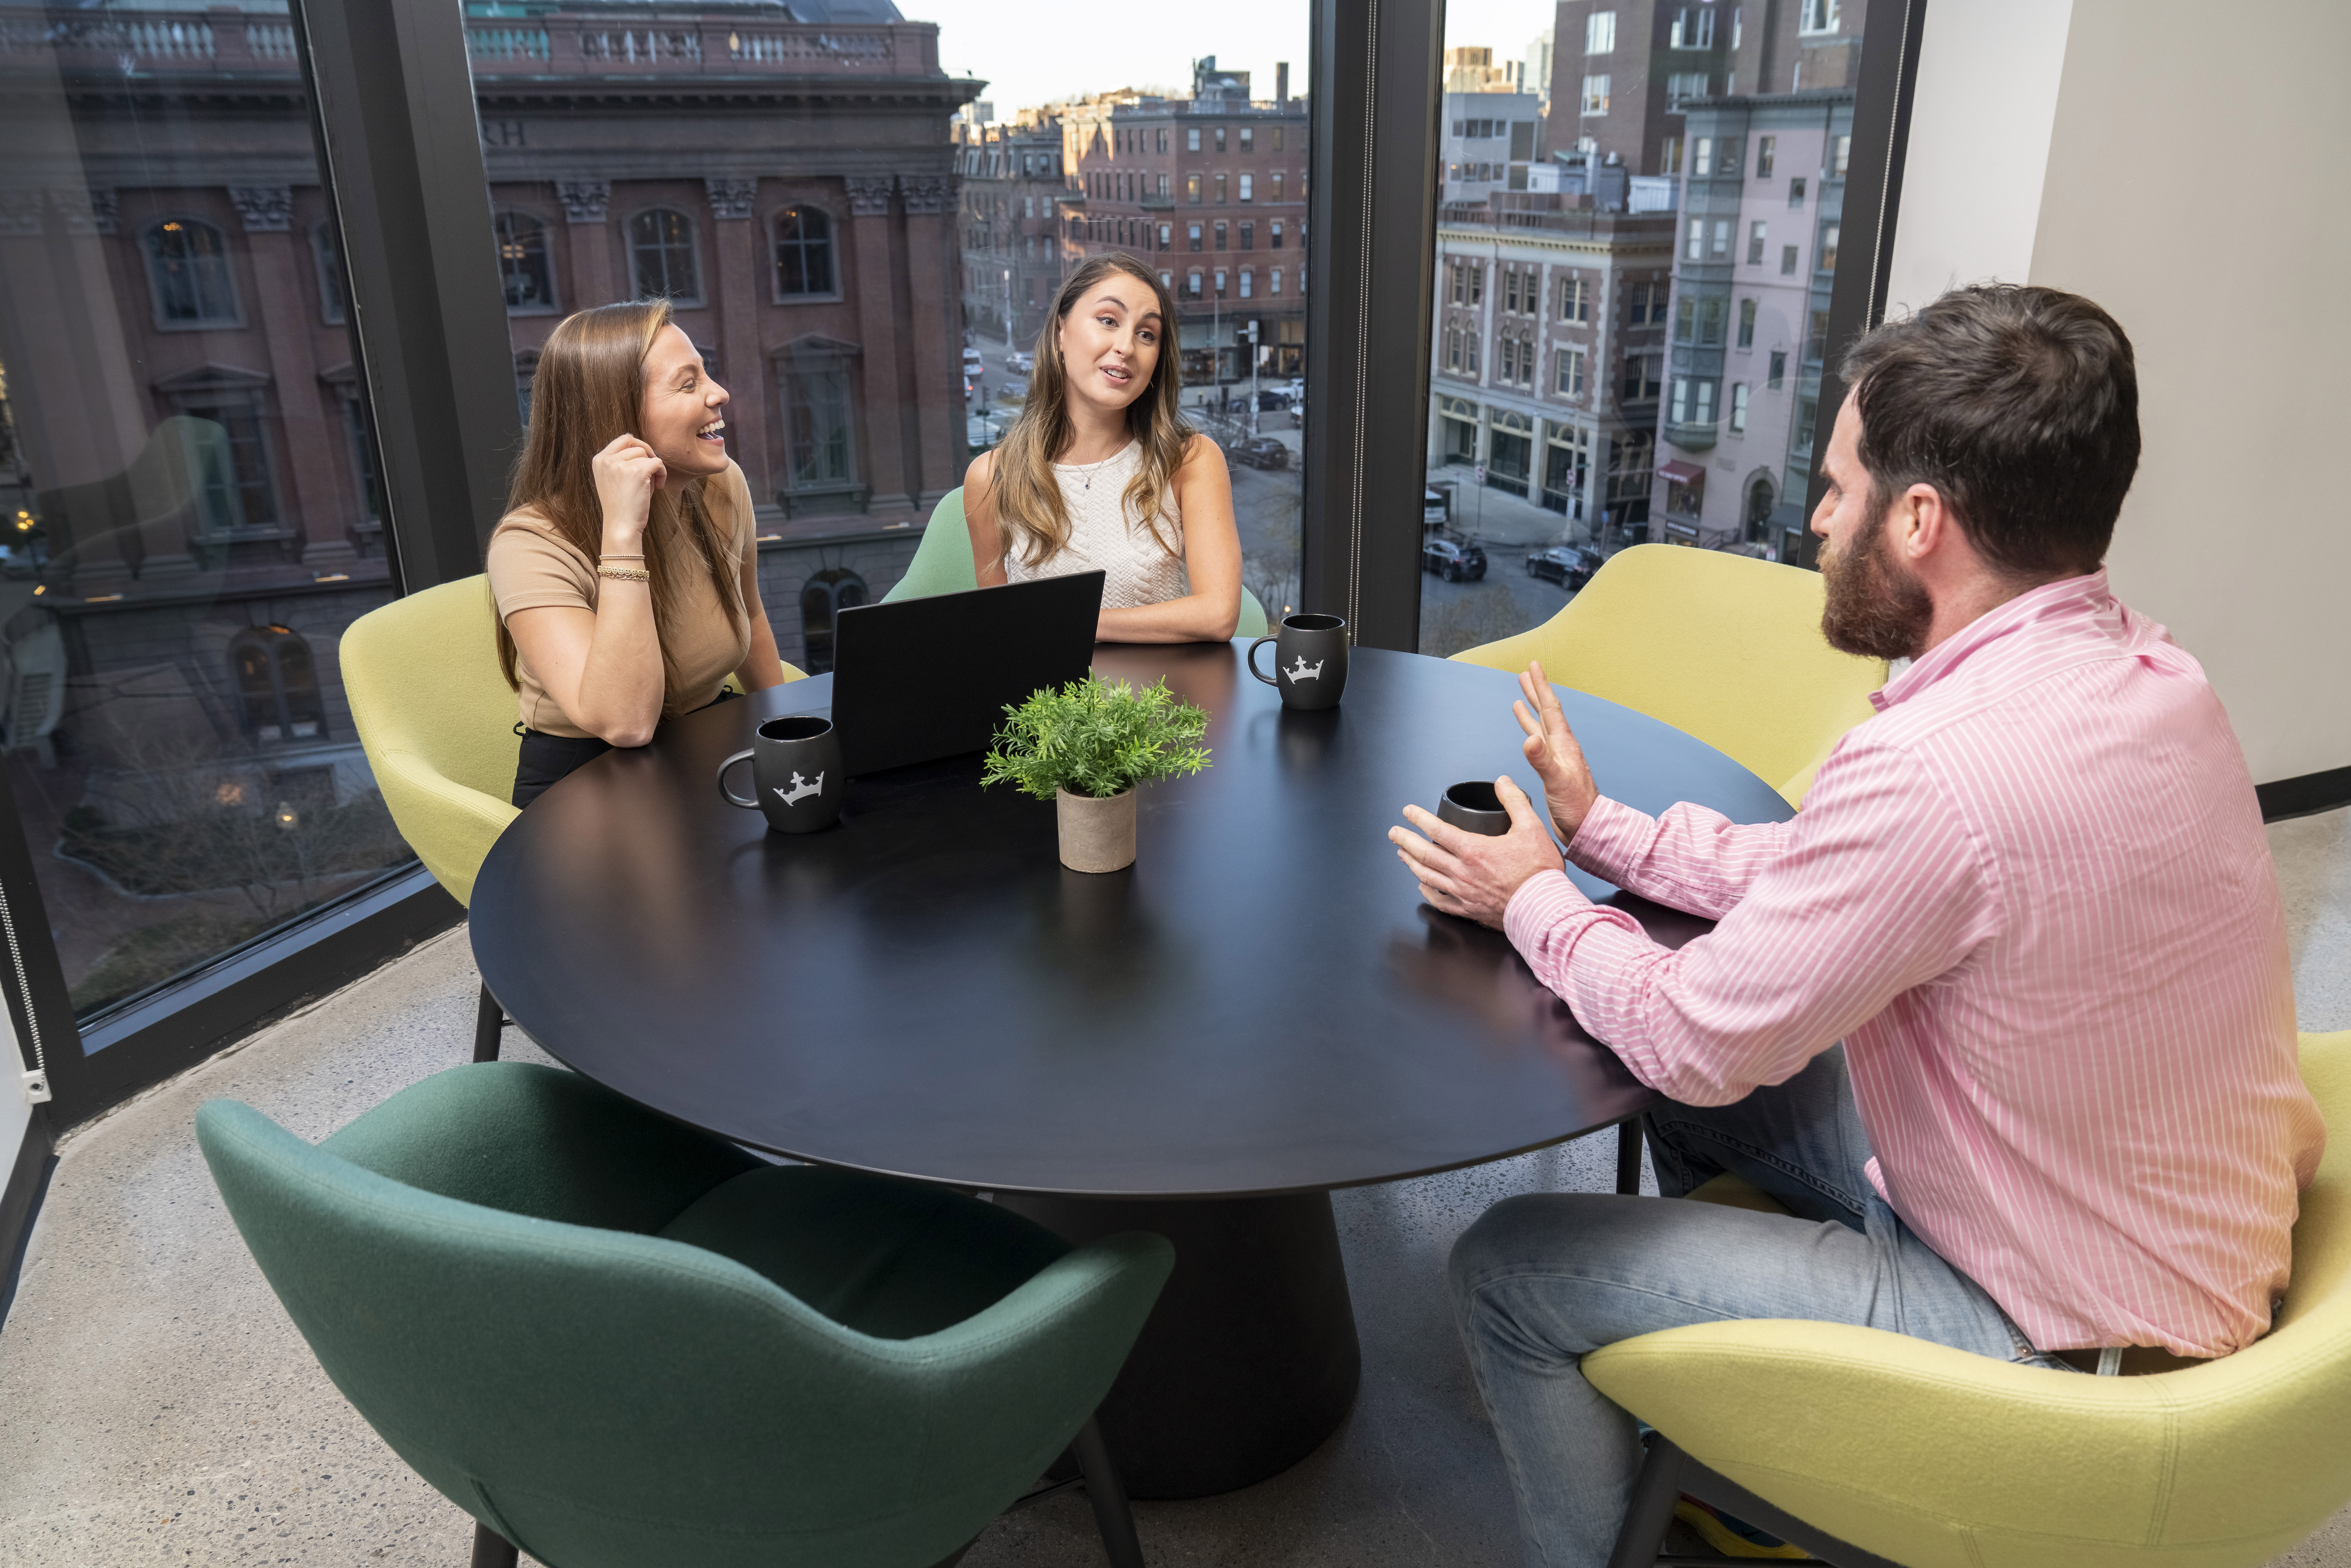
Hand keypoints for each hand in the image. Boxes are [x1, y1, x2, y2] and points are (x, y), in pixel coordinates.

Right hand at [591, 433, 664, 540]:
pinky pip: (658, 463)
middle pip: (636, 445)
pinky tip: (658, 487)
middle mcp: (607, 459)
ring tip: (649, 486)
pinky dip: (662, 474)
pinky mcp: (637, 471)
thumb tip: (640, 445)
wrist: (621, 525)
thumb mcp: (614, 479)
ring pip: (647, 454)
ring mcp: (621, 464)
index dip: (638, 446)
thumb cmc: (621, 506)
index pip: (623, 440)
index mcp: (599, 460)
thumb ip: (622, 462)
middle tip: (650, 473)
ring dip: (653, 468)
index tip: (645, 459)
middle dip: (647, 457)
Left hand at [1389, 775, 1563, 927]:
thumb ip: (1515, 801)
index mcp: (1474, 850)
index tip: (1407, 812)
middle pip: (1424, 853)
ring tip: (1401, 854)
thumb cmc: (1539, 872)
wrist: (1545, 908)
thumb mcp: (1532, 828)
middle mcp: (1462, 872)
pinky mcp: (1469, 910)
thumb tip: (1503, 782)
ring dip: (1411, 863)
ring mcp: (1463, 893)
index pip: (1437, 829)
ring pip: (1427, 876)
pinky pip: (1440, 901)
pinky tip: (1422, 886)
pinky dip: (1427, 892)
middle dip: (1405, 840)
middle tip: (1394, 833)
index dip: (1418, 818)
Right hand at [1513, 660, 1597, 840]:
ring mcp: (1556, 758)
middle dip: (1536, 691)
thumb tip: (1529, 738)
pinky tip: (1527, 731)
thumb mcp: (1557, 782)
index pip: (1550, 709)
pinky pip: (1539, 743)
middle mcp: (1561, 747)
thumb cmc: (1577, 807)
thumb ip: (1542, 760)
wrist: (1587, 828)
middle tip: (1526, 673)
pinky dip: (1531, 731)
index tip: (1533, 667)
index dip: (1541, 687)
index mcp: (1563, 745)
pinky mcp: (1551, 770)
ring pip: (1541, 726)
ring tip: (1522, 695)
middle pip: (1546, 712)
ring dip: (1531, 709)